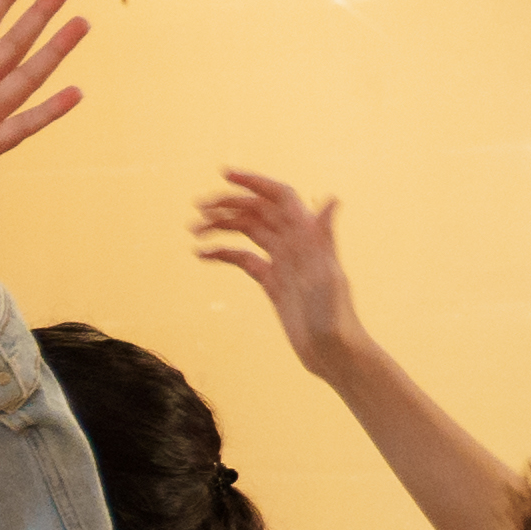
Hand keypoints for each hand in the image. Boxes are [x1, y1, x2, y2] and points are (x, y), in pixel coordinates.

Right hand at [194, 168, 359, 375]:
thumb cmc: (336, 318)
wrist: (333, 353)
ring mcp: (284, 262)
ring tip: (194, 230)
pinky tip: (203, 255)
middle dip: (228, 205)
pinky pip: (244, 260)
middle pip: (259, 212)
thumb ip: (326, 238)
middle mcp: (296, 244)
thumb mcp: (329, 277)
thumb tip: (332, 199)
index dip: (255, 182)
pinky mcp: (273, 283)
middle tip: (198, 209)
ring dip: (222, 226)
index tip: (225, 176)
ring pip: (248, 232)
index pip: (280, 197)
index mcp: (308, 236)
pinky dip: (223, 254)